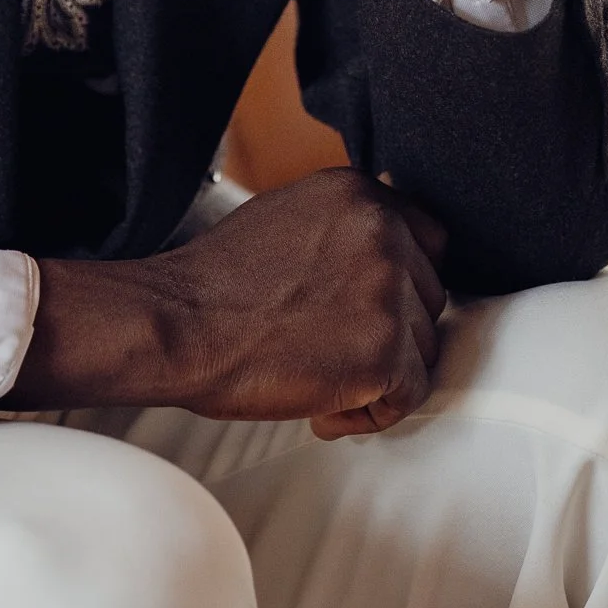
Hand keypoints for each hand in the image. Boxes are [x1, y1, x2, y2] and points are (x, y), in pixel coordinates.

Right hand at [7, 169, 447, 434]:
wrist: (179, 326)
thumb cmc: (215, 285)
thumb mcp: (288, 217)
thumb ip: (343, 227)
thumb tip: (383, 253)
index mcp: (359, 194)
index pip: (428, 240)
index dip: (403, 284)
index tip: (371, 310)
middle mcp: (383, 232)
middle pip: (428, 298)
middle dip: (389, 333)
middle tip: (329, 350)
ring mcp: (388, 290)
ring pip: (421, 349)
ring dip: (378, 375)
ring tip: (317, 377)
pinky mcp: (384, 350)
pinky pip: (408, 395)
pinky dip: (371, 413)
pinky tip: (322, 407)